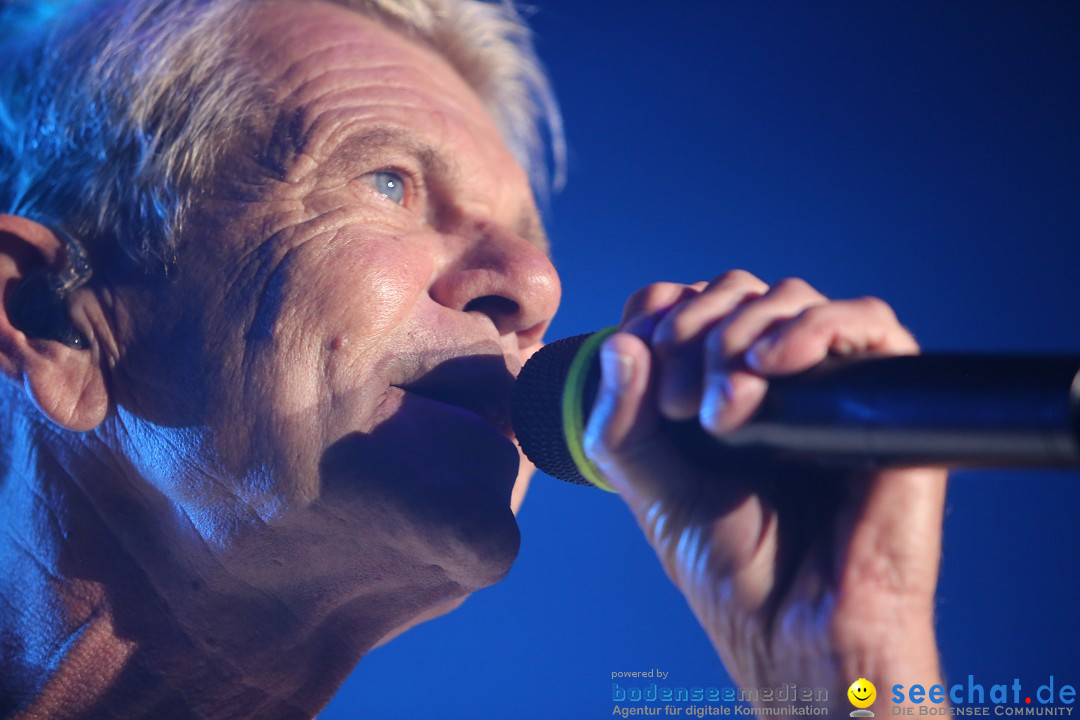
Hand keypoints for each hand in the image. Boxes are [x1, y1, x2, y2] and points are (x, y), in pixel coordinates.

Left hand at [584, 270, 945, 707]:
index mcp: (719, 392)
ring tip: (720, 405)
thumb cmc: (735, 574)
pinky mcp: (885, 399)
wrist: (798, 635)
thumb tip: (617, 344)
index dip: (659, 315)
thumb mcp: (653, 492)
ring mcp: (828, 385)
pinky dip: (813, 327)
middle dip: (693, 327)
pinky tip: (769, 366)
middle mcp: (775, 380)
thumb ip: (622, 425)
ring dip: (740, 331)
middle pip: (735, 292)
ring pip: (791, 299)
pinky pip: (867, 324)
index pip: (688, 307)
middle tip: (677, 402)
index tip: (640, 360)